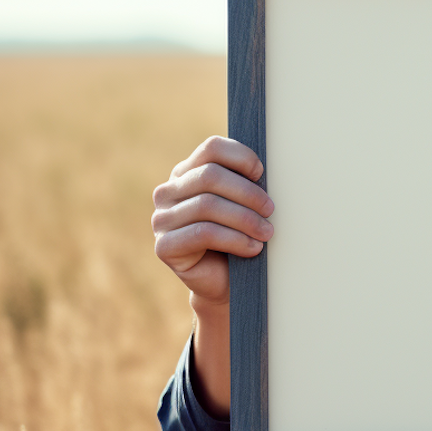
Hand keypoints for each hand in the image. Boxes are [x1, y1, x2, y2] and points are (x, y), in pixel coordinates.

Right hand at [152, 136, 274, 306]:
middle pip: (210, 175)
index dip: (241, 157)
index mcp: (186, 173)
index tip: (262, 174)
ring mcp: (161, 218)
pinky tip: (253, 248)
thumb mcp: (242, 205)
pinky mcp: (164, 246)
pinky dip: (235, 239)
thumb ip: (244, 183)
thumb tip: (263, 171)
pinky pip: (203, 233)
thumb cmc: (238, 238)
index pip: (211, 148)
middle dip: (247, 193)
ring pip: (207, 205)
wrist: (226, 282)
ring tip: (267, 232)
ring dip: (245, 219)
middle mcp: (168, 192)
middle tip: (270, 210)